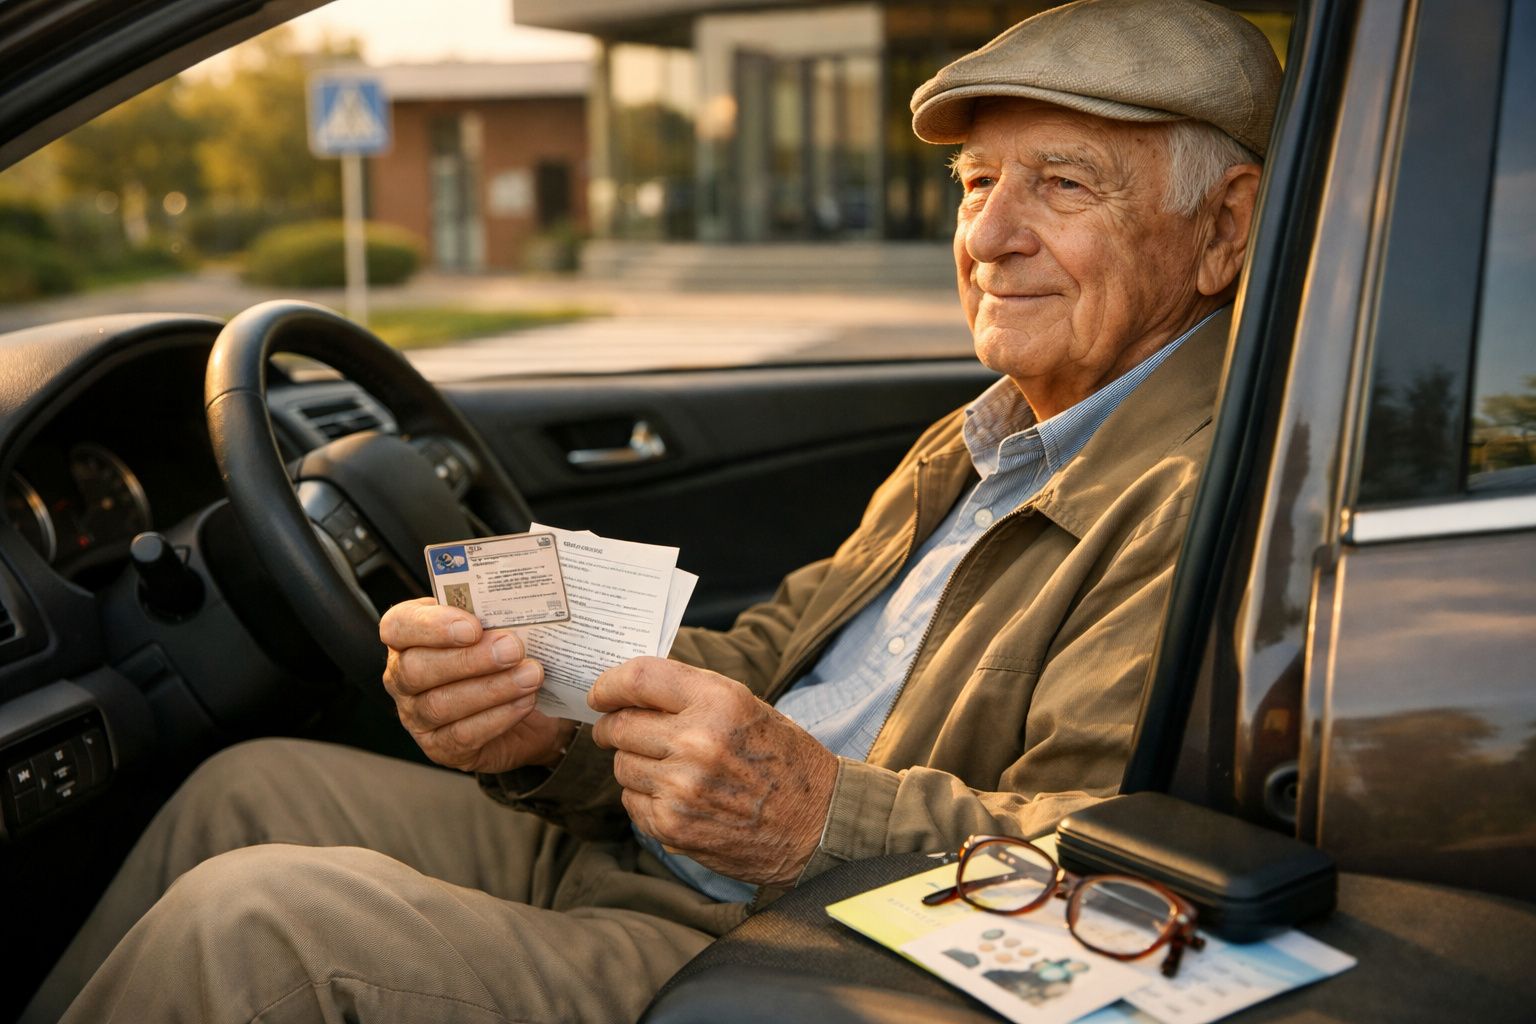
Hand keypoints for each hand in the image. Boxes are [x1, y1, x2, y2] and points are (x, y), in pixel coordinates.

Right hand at [379, 597, 574, 772]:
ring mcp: (417, 716)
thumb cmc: (502, 656)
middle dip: (469, 659)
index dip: (432, 626)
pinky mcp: (439, 747)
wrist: (528, 708)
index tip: (473, 626)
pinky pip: (463, 735)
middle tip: (511, 649)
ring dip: (491, 689)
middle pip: (417, 669)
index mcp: (408, 636)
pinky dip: (498, 717)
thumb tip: (516, 605)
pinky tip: (524, 701)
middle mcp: (403, 677)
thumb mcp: (495, 627)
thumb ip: (493, 614)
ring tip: (529, 675)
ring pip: (440, 704)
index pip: (398, 626)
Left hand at [589, 657, 837, 887]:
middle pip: (620, 725)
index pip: (637, 678)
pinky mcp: (673, 825)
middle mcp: (696, 741)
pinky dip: (644, 798)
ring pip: (622, 765)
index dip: (609, 684)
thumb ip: (691, 695)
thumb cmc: (784, 760)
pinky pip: (632, 802)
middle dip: (613, 727)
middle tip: (620, 730)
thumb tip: (630, 689)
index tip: (600, 693)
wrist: (817, 825)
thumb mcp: (747, 707)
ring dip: (634, 764)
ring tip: (668, 768)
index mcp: (719, 701)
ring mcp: (681, 787)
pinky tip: (676, 797)